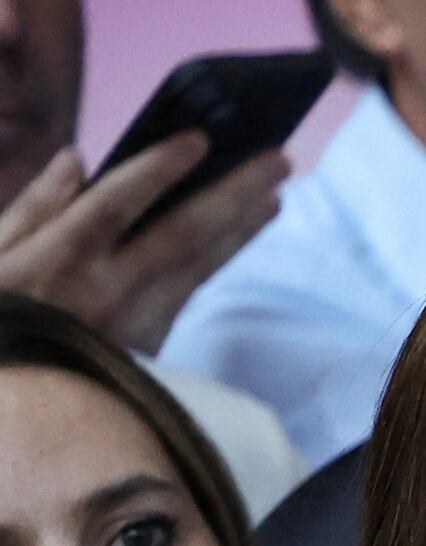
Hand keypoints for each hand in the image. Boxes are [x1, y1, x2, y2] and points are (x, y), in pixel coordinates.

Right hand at [0, 127, 286, 351]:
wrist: (23, 405)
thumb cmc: (2, 317)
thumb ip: (32, 209)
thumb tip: (74, 156)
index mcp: (56, 262)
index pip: (114, 205)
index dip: (156, 171)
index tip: (197, 141)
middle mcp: (106, 290)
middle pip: (180, 234)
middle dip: (231, 193)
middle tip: (278, 160)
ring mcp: (136, 321)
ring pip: (200, 264)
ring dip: (242, 224)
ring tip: (276, 189)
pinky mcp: (154, 345)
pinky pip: (195, 287)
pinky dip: (223, 251)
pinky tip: (248, 225)